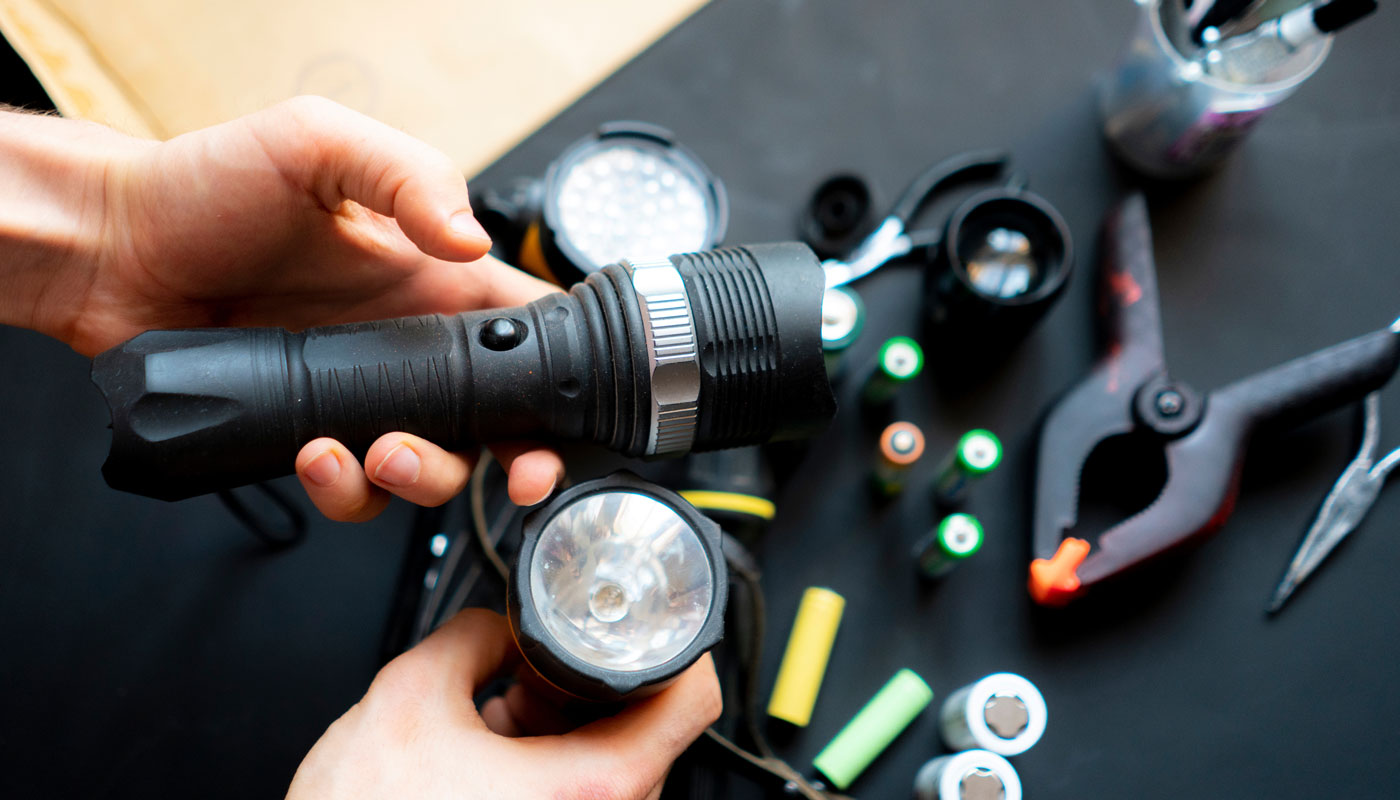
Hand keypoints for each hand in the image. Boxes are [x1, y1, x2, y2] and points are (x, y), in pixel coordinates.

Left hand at [2, 97, 563, 515]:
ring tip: (380, 453)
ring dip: (423, 477)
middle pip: (497, 422)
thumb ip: (411, 177)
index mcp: (432, 280)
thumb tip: (471, 242)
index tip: (568, 416)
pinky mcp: (307, 434)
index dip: (563, 380)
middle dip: (515, 462)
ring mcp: (359, 395)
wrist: (113, 247)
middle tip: (508, 472)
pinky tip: (313, 455)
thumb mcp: (320, 144)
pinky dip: (345, 490)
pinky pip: (350, 489)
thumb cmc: (207, 183)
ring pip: (431, 467)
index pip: (526, 331)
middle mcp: (406, 345)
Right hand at [286, 609, 721, 799]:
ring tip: (499, 712)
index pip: (692, 701)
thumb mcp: (407, 695)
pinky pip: (575, 792)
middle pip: (645, 729)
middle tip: (536, 667)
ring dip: (561, 724)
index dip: (677, 646)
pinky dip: (544, 762)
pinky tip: (490, 749)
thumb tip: (496, 621)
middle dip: (590, 685)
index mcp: (590, 787)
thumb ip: (469, 635)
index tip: (654, 624)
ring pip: (607, 763)